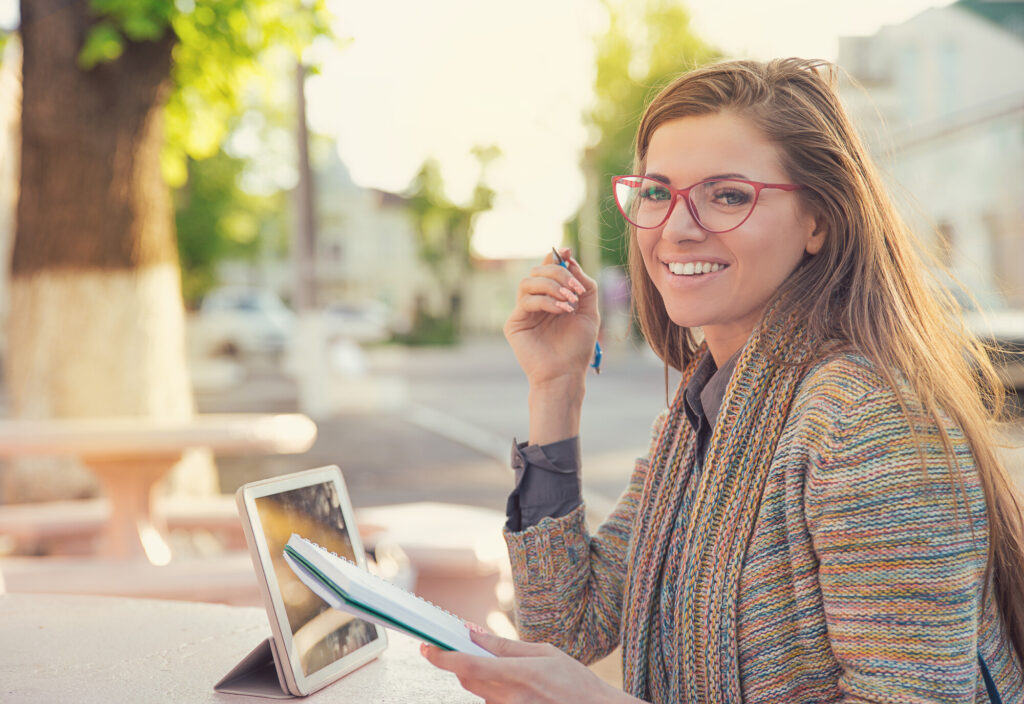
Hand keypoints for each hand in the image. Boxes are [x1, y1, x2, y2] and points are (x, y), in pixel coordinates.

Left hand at [421, 630, 637, 703]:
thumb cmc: (576, 683)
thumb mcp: (545, 653)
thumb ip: (505, 646)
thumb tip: (474, 633)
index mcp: (518, 675)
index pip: (468, 665)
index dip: (443, 656)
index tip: (427, 647)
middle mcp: (509, 698)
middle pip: (467, 679)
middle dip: (460, 662)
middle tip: (465, 647)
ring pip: (479, 692)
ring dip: (482, 678)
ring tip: (514, 673)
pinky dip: (495, 692)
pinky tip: (521, 689)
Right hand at [503, 248, 599, 387]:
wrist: (566, 374)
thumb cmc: (577, 347)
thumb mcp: (589, 311)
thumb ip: (585, 285)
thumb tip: (570, 260)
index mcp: (552, 298)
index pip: (549, 270)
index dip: (556, 257)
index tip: (568, 251)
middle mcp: (536, 302)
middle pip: (538, 271)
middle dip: (559, 274)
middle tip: (575, 289)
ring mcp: (523, 312)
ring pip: (528, 282)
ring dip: (552, 286)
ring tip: (569, 301)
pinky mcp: (514, 323)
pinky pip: (527, 300)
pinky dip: (546, 301)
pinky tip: (562, 310)